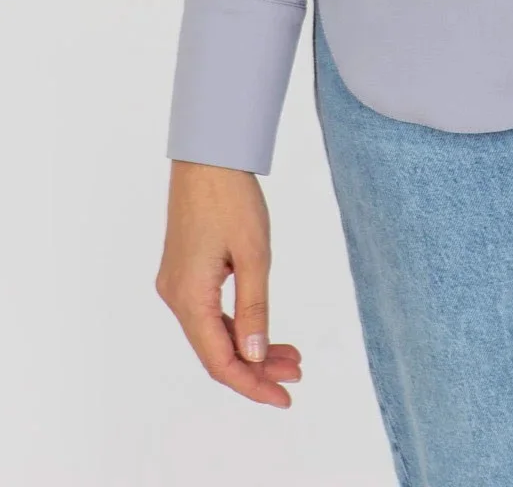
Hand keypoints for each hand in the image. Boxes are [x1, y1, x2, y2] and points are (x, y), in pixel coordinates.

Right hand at [156, 160, 301, 406]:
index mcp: (188, 297)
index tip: (285, 396)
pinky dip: (239, 325)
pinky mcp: (185, 272)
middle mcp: (176, 297)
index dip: (252, 384)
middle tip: (297, 373)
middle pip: (216, 350)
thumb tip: (253, 357)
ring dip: (250, 346)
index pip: (219, 361)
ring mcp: (178, 284)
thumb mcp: (253, 253)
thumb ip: (254, 307)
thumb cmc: (231, 197)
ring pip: (215, 332)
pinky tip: (264, 331)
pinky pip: (211, 312)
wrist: (208, 154)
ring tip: (291, 355)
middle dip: (257, 367)